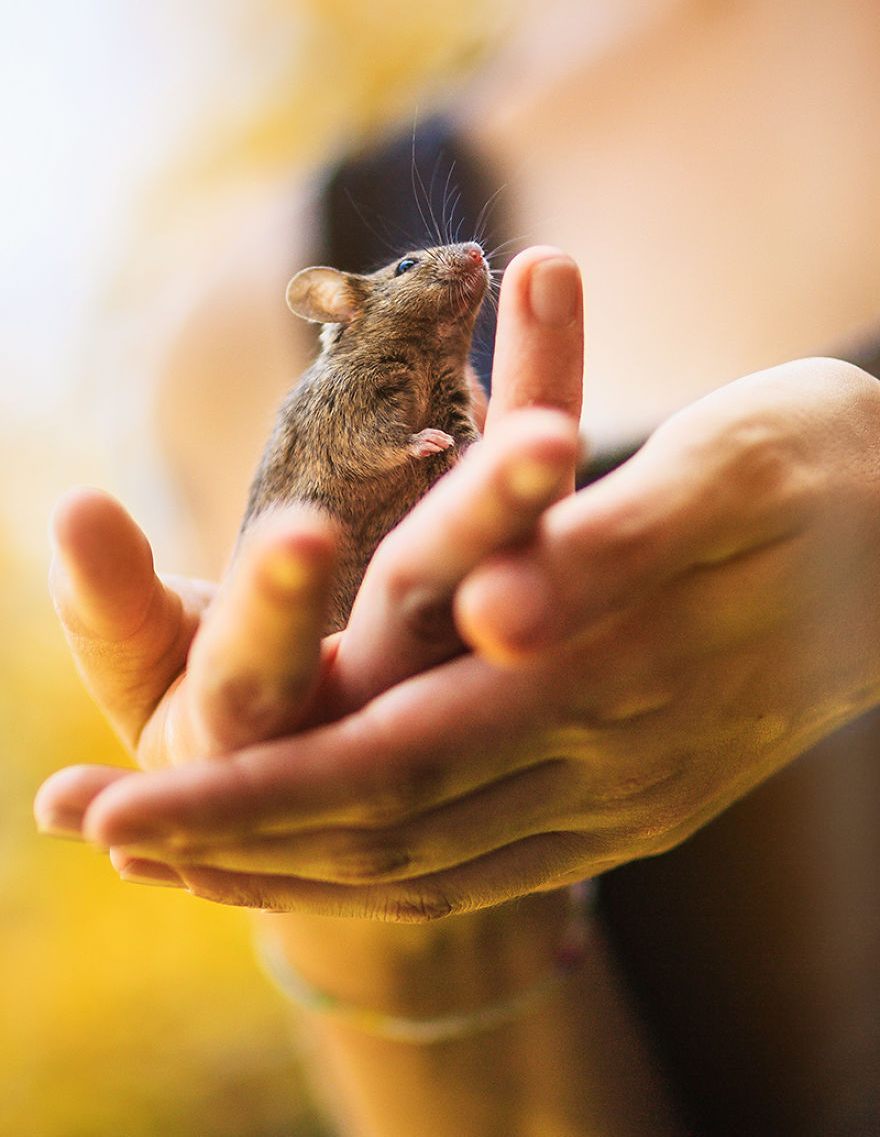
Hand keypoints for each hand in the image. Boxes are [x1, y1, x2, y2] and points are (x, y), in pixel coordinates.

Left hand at [41, 356, 879, 919]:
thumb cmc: (826, 470)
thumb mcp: (730, 471)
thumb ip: (607, 547)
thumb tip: (494, 617)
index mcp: (609, 676)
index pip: (391, 766)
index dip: (250, 797)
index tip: (125, 806)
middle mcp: (608, 760)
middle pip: (387, 832)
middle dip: (231, 840)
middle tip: (98, 831)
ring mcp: (628, 791)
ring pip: (428, 861)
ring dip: (289, 861)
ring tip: (173, 851)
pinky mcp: (641, 791)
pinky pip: (488, 856)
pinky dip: (379, 861)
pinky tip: (319, 850)